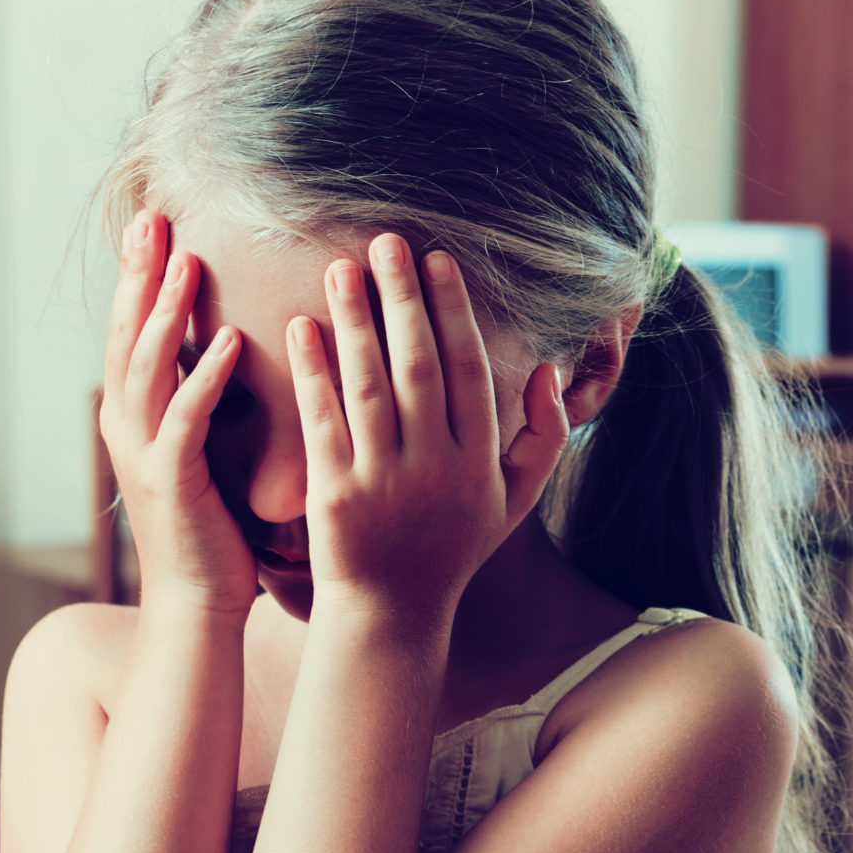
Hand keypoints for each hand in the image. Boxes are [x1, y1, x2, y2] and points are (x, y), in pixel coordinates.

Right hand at [98, 209, 256, 618]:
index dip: (140, 277)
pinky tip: (232, 343)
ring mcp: (143, 452)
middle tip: (153, 218)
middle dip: (139, 276)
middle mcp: (128, 427)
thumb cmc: (215, 528)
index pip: (134, 331)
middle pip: (128, 334)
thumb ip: (208, 402)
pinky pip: (186, 418)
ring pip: (147, 368)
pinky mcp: (171, 481)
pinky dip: (206, 377)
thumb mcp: (207, 452)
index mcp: (137, 417)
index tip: (157, 222)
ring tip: (186, 263)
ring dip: (166, 314)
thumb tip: (232, 350)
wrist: (201, 601)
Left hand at [285, 235, 567, 630]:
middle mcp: (438, 467)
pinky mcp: (336, 496)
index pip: (469, 370)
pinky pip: (323, 422)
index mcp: (481, 462)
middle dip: (403, 298)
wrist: (392, 611)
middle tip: (386, 241)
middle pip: (420, 366)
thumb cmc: (454, 546)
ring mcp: (385, 481)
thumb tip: (549, 370)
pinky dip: (312, 372)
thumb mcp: (515, 500)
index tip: (437, 260)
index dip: (453, 311)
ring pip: (370, 386)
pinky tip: (302, 328)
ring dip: (355, 321)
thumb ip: (545, 438)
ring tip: (341, 268)